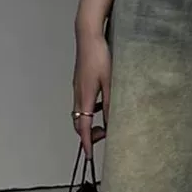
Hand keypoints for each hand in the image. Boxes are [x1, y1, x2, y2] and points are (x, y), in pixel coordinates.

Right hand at [72, 32, 110, 159]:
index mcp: (85, 97)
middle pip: (79, 123)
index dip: (87, 142)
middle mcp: (78, 94)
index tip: (89, 155)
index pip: (84, 127)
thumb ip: (112, 103)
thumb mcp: (111, 81)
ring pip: (80, 113)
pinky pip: (83, 103)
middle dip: (88, 135)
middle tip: (104, 138)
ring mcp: (77, 88)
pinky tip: (104, 105)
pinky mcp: (80, 82)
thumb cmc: (100, 56)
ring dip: (90, 123)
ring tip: (106, 124)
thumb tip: (113, 123)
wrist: (88, 36)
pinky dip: (91, 111)